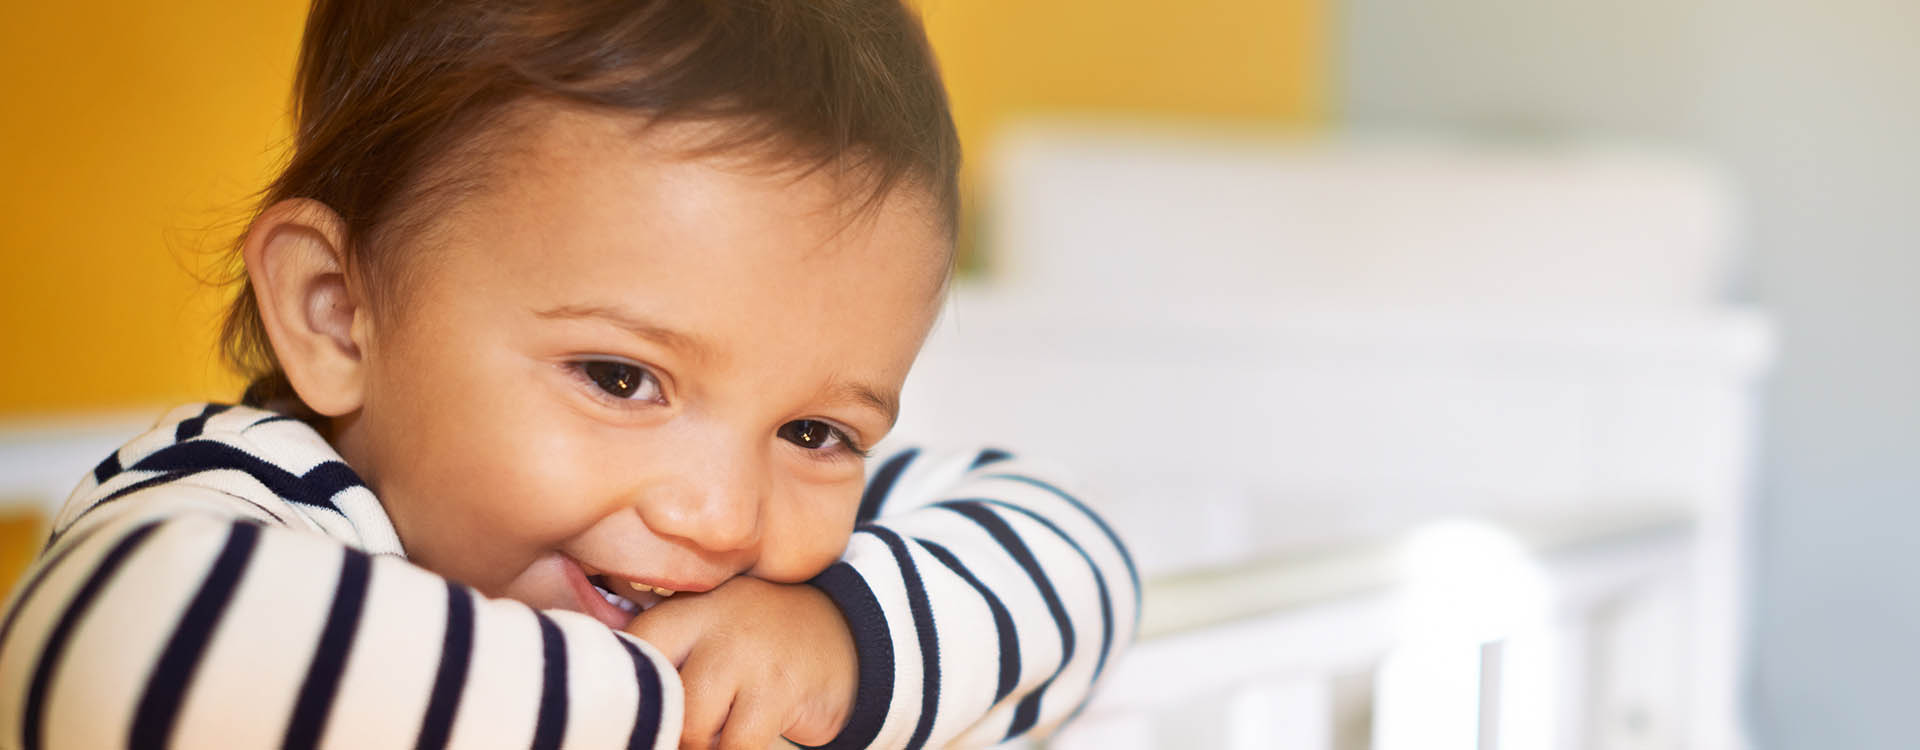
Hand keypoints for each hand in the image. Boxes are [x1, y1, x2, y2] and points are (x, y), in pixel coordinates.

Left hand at [625, 576, 858, 749]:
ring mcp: (748, 654)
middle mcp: (712, 622)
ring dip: (703, 744)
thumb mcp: (709, 633)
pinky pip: (738, 746)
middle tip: (679, 732)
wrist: (845, 634)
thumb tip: (616, 707)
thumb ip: (665, 657)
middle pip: (657, 695)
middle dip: (666, 729)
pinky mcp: (780, 688)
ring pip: (693, 727)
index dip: (626, 697)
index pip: (629, 653)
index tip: (634, 719)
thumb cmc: (758, 645)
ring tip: (717, 735)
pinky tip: (740, 741)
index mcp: (683, 609)